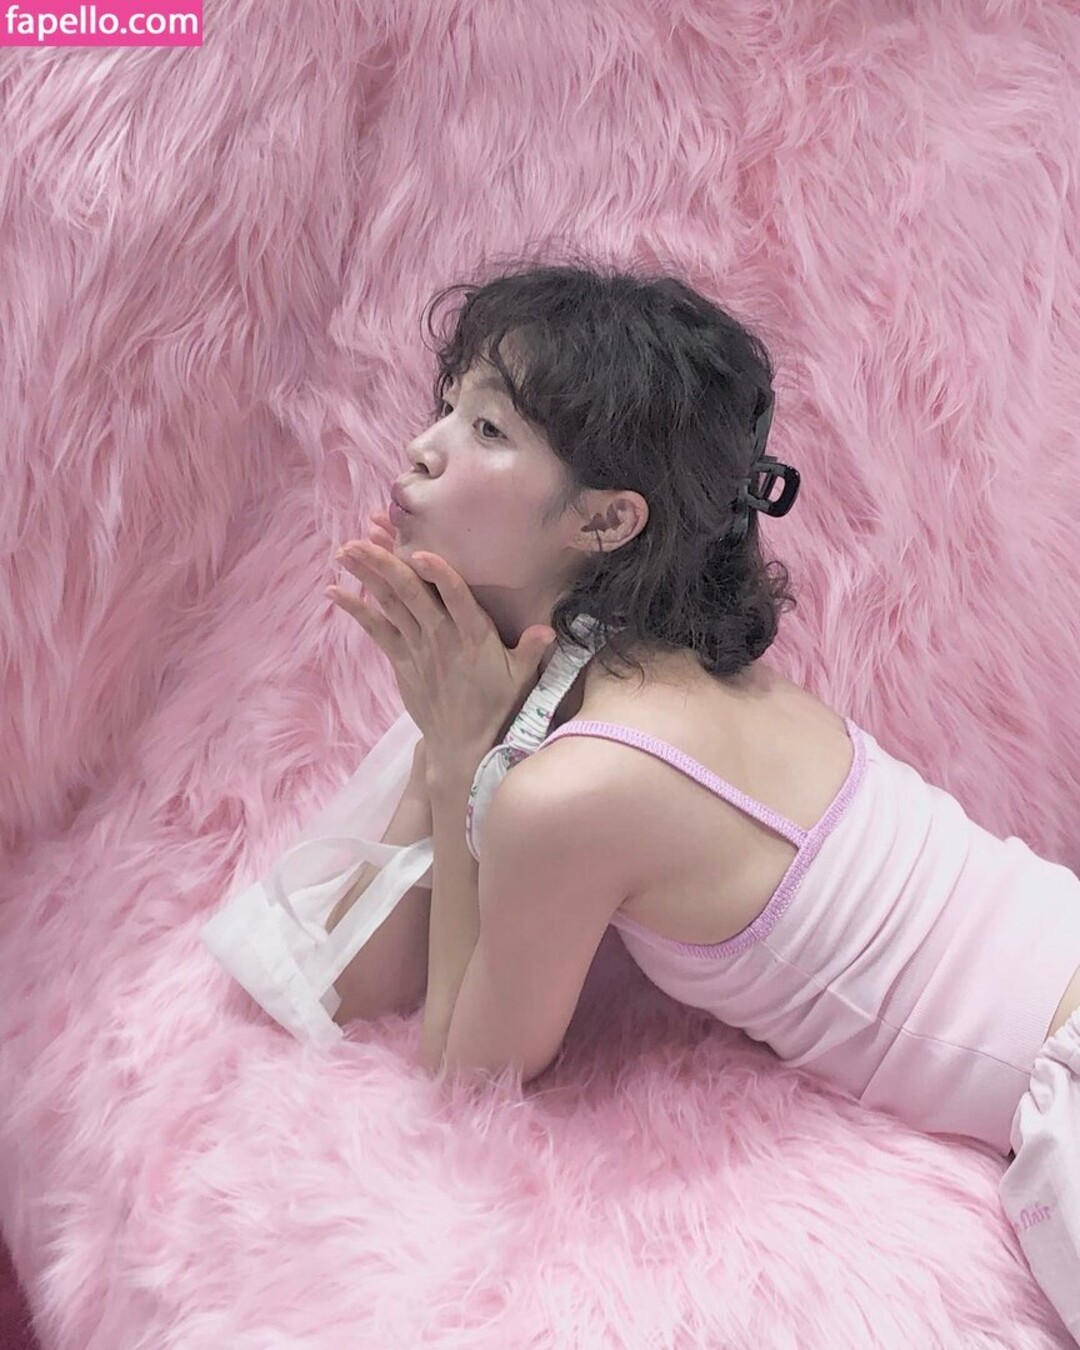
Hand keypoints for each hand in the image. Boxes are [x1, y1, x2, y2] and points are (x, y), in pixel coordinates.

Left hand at [326, 507, 557, 767]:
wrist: (464, 747)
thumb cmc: (498, 708)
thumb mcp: (522, 679)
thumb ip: (533, 650)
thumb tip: (549, 630)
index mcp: (475, 637)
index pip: (457, 599)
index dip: (439, 575)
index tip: (421, 552)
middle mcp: (443, 638)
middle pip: (412, 593)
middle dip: (388, 561)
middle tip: (366, 533)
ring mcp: (418, 649)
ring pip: (390, 604)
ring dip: (368, 575)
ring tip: (347, 549)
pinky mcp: (402, 661)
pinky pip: (376, 630)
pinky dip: (356, 609)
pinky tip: (335, 590)